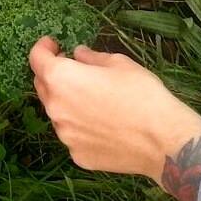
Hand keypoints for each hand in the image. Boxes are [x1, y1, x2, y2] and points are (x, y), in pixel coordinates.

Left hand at [29, 38, 200, 200]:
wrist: (163, 142)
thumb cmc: (142, 94)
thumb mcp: (120, 63)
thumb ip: (92, 58)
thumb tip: (78, 54)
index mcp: (61, 79)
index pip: (37, 58)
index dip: (43, 48)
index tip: (54, 44)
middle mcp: (55, 108)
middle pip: (43, 86)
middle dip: (53, 75)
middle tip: (74, 70)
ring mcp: (65, 136)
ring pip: (57, 113)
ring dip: (67, 102)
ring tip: (94, 101)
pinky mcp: (77, 156)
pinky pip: (72, 136)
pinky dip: (80, 127)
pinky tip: (103, 126)